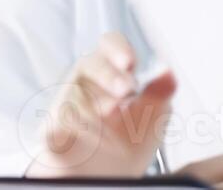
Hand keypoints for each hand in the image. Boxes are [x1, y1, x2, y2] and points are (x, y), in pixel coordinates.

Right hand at [25, 31, 176, 178]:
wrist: (104, 178)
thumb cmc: (127, 142)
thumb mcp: (152, 120)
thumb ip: (159, 96)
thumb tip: (168, 74)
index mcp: (113, 72)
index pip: (111, 46)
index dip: (118, 49)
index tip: (130, 62)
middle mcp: (86, 82)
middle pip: (90, 64)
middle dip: (110, 75)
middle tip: (127, 90)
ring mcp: (66, 104)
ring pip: (75, 90)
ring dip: (98, 103)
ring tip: (115, 115)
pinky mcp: (53, 129)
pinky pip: (60, 120)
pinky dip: (80, 127)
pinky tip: (97, 136)